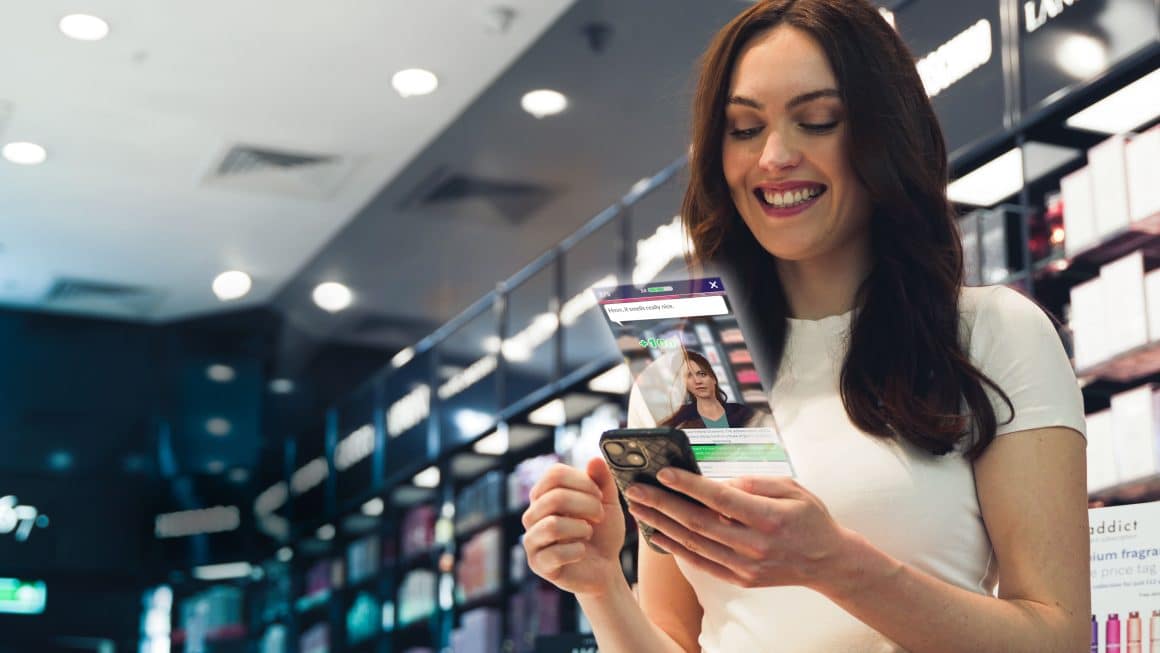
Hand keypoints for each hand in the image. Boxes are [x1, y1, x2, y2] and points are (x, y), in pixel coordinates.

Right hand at [521, 458, 626, 596]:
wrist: (605, 568)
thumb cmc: (603, 532)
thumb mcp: (608, 503)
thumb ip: (603, 481)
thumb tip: (595, 459)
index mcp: (545, 495)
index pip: (554, 475)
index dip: (582, 482)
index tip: (599, 495)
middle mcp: (532, 515)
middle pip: (554, 498)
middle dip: (586, 506)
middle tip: (600, 516)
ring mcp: (532, 540)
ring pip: (553, 525)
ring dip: (581, 529)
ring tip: (588, 533)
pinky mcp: (538, 564)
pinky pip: (555, 553)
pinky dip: (577, 551)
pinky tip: (582, 552)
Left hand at [624, 469, 852, 590]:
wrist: (827, 562)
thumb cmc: (809, 518)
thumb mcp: (792, 488)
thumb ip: (755, 483)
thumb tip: (720, 482)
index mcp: (768, 518)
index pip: (719, 498)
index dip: (688, 485)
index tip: (662, 471)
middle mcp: (754, 545)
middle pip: (698, 522)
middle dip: (662, 504)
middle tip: (635, 490)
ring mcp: (745, 566)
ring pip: (694, 544)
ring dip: (662, 525)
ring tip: (639, 509)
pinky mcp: (739, 579)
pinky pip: (701, 563)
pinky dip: (676, 549)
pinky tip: (658, 534)